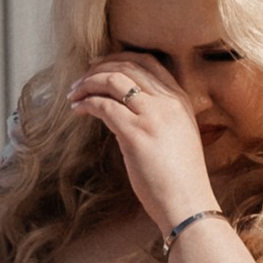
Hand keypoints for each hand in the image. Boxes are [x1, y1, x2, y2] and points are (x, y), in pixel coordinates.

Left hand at [66, 57, 217, 236]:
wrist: (188, 204)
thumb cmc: (181, 180)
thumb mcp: (178, 138)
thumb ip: (158, 118)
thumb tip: (124, 112)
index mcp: (180, 101)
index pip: (148, 62)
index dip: (119, 58)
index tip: (99, 65)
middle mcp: (168, 102)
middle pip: (127, 66)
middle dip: (98, 69)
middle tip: (80, 80)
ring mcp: (153, 116)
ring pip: (113, 80)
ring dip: (88, 83)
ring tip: (74, 94)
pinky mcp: (136, 133)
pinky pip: (104, 106)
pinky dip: (87, 103)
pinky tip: (78, 110)